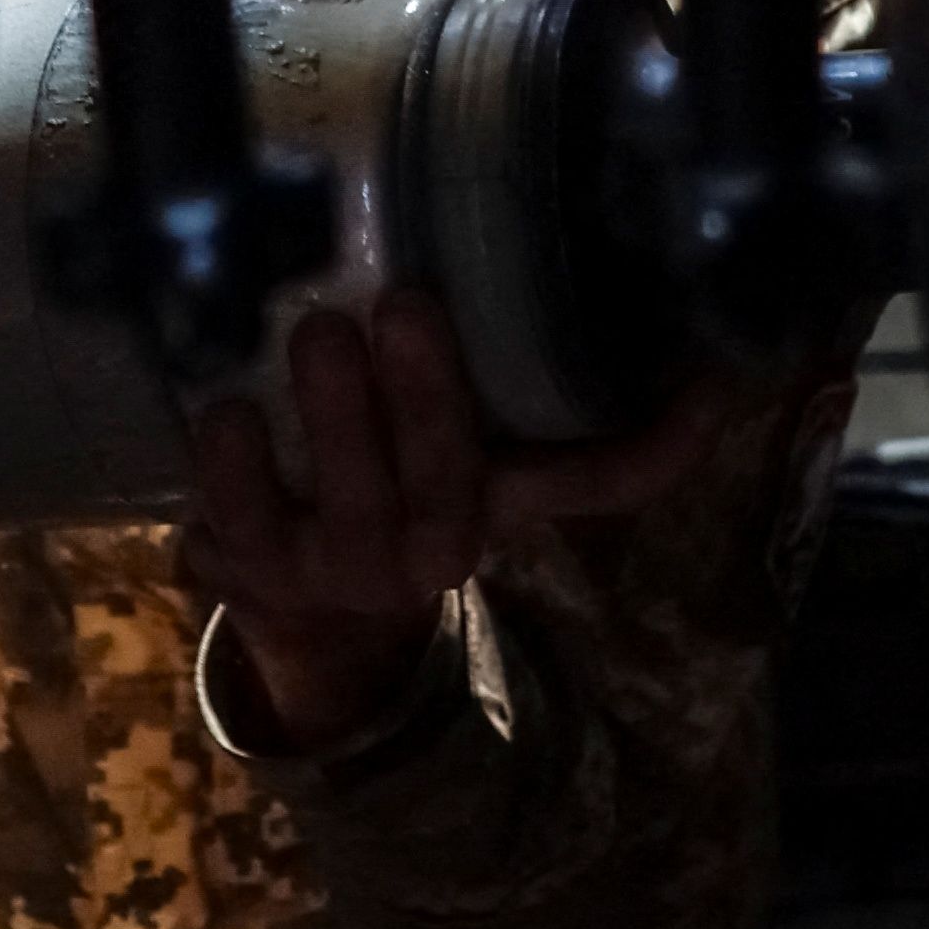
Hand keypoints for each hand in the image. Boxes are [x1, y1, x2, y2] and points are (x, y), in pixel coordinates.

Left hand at [178, 288, 746, 750]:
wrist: (310, 624)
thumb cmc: (399, 495)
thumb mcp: (474, 461)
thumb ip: (531, 397)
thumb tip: (663, 331)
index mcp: (495, 507)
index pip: (595, 482)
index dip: (655, 445)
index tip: (703, 383)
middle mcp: (428, 548)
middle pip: (445, 481)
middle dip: (427, 396)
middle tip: (403, 304)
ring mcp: (337, 568)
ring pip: (344, 503)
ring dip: (331, 419)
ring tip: (317, 334)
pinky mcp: (249, 571)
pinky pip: (238, 519)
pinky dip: (231, 465)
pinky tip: (225, 404)